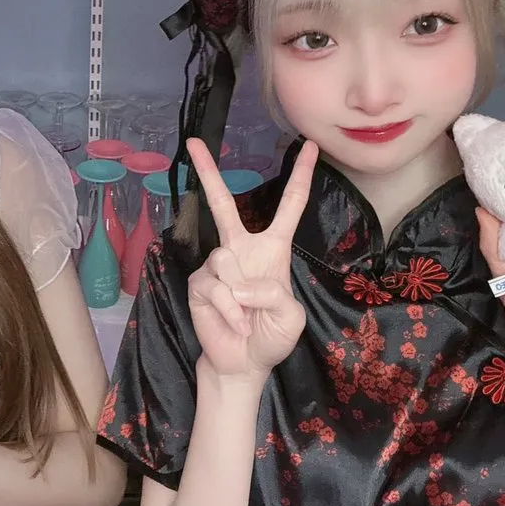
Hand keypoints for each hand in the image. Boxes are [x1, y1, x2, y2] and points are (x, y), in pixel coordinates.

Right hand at [186, 137, 316, 384]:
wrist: (243, 363)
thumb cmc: (271, 335)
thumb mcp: (291, 315)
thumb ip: (274, 294)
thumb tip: (239, 284)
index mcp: (273, 249)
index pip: (289, 206)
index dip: (300, 176)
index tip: (310, 147)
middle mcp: (241, 249)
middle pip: (223, 204)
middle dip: (208, 172)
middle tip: (194, 143)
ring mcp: (217, 265)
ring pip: (224, 259)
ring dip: (239, 297)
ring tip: (245, 319)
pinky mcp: (199, 283)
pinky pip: (214, 286)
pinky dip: (228, 310)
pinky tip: (233, 323)